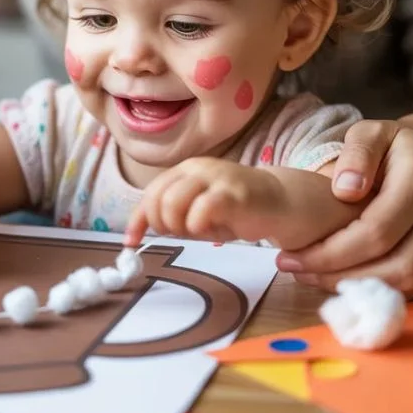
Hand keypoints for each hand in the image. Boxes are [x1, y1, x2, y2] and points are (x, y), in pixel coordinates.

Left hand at [125, 158, 289, 245]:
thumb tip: (138, 234)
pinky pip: (202, 209)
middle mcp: (197, 169)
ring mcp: (215, 178)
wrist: (280, 202)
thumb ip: (171, 216)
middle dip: (161, 224)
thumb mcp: (196, 212)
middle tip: (180, 233)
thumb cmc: (235, 209)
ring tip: (197, 231)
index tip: (131, 243)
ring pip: (173, 202)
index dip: (138, 220)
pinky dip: (197, 225)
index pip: (150, 194)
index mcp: (185, 171)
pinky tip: (208, 230)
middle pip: (158, 199)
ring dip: (178, 225)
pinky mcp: (234, 193)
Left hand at [276, 120, 412, 298]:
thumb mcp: (368, 133)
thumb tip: (345, 191)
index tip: (292, 257)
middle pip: (397, 264)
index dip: (332, 253)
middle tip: (298, 272)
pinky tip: (341, 279)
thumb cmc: (388, 144)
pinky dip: (377, 287)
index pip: (376, 231)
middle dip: (341, 276)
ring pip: (409, 280)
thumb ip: (356, 154)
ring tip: (314, 277)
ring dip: (358, 287)